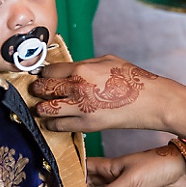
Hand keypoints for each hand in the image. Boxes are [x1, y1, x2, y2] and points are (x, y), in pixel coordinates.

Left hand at [31, 55, 168, 133]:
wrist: (150, 101)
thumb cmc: (131, 78)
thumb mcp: (106, 60)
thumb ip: (83, 63)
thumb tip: (66, 68)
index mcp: (82, 69)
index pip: (49, 71)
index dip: (43, 74)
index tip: (42, 76)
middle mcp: (78, 88)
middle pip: (44, 90)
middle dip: (37, 90)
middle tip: (35, 91)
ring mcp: (81, 109)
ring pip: (47, 110)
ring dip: (41, 108)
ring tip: (41, 107)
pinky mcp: (86, 125)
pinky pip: (59, 126)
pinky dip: (52, 123)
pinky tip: (53, 120)